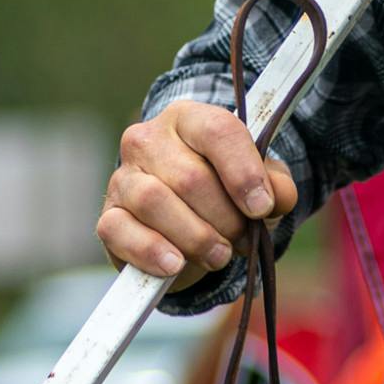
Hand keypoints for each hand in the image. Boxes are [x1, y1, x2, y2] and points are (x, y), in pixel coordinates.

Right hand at [97, 100, 298, 290]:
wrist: (188, 218)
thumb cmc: (226, 190)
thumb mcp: (261, 181)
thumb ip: (276, 185)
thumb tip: (274, 199)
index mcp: (189, 118)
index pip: (217, 131)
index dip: (243, 172)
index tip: (261, 208)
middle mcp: (148, 140)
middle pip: (190, 177)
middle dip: (225, 217)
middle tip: (242, 239)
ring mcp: (122, 177)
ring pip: (154, 202)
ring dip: (194, 237)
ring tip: (219, 255)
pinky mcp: (108, 216)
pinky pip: (120, 231)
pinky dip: (151, 251)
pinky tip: (175, 264)